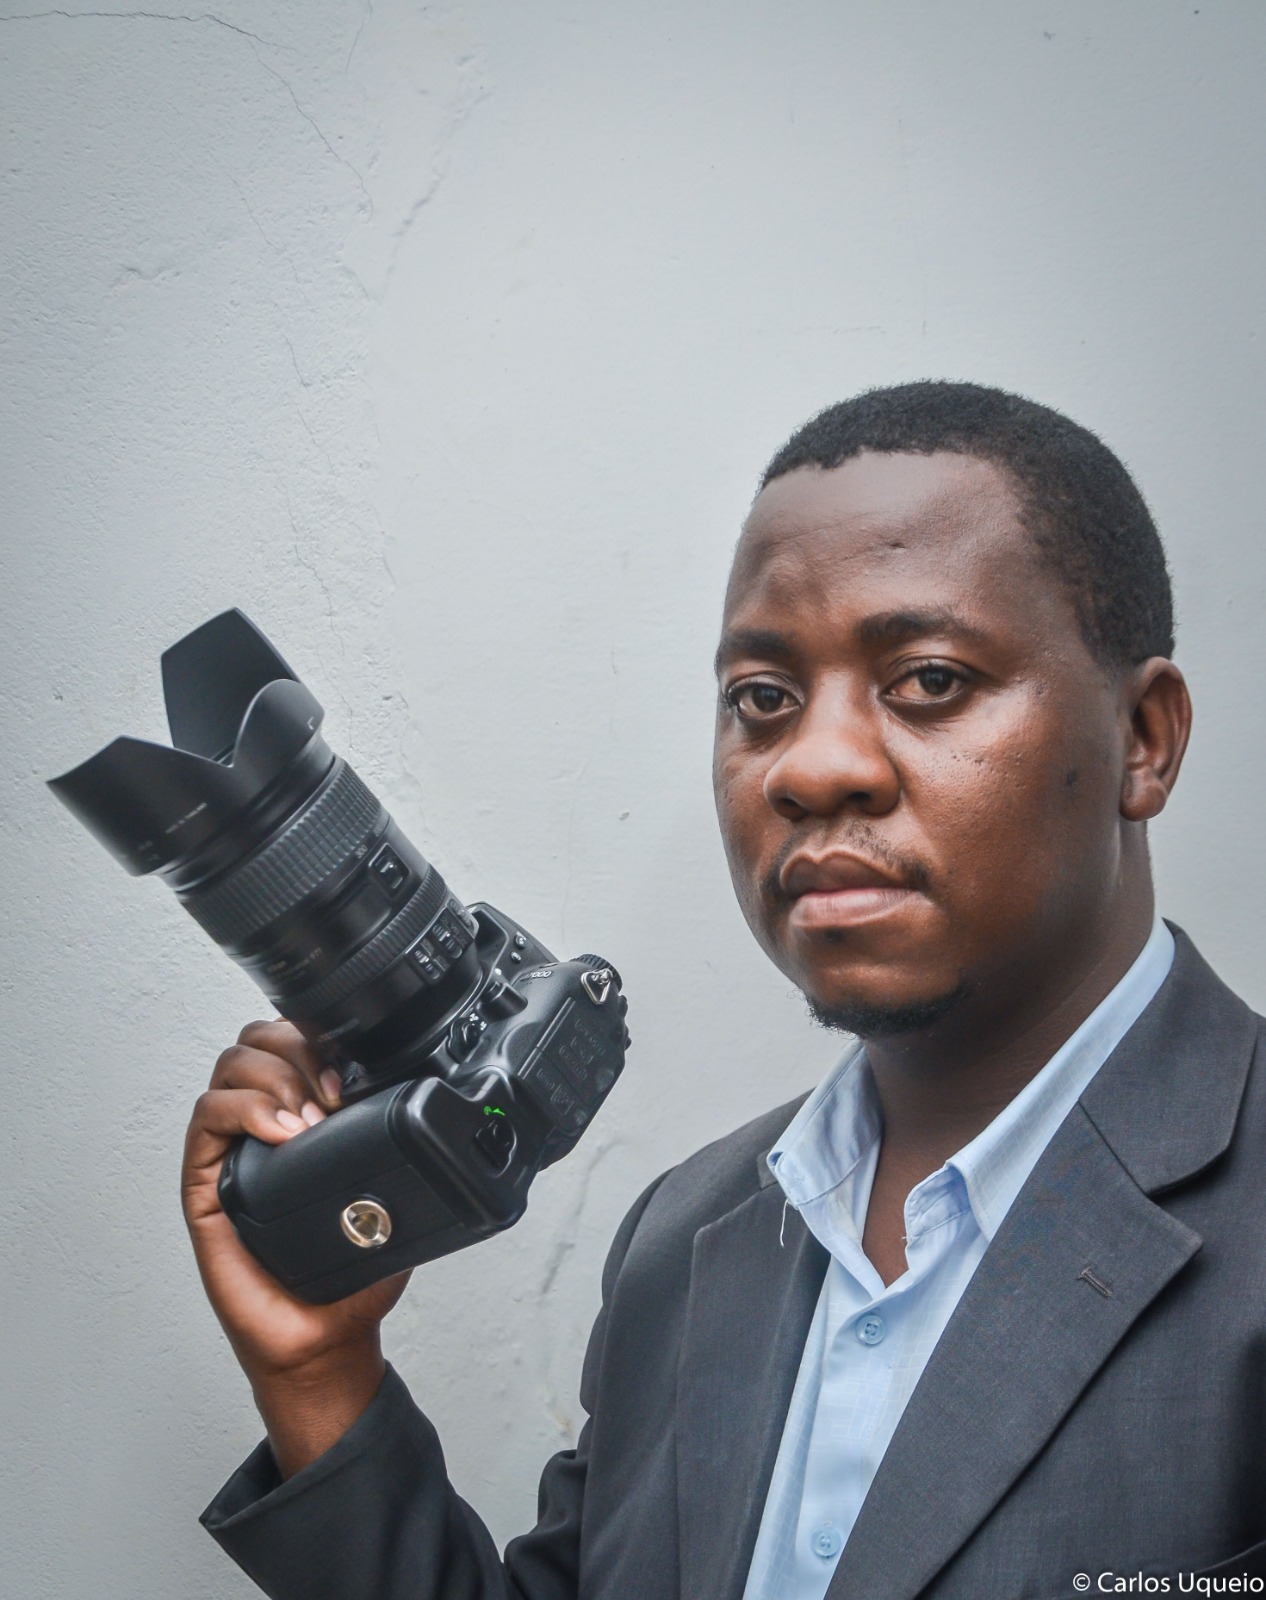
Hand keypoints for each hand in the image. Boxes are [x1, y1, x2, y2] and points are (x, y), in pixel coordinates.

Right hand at [182, 1019, 409, 1474]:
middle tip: (330, 1093)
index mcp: (306, 1116)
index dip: (319, 1035)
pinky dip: (245, 1111)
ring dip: (275, 1077)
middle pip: (258, 1040)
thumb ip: (405, 1149)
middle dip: (296, 1047)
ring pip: (231, 1068)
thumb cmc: (352, 1273)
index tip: (351, 1068)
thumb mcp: (396, 1194)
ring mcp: (232, 1151)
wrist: (324, 1337)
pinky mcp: (205, 1183)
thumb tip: (440, 1109)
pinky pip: (207, 1118)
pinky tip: (280, 1133)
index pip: (295, 1039)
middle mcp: (264, 1125)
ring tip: (307, 1121)